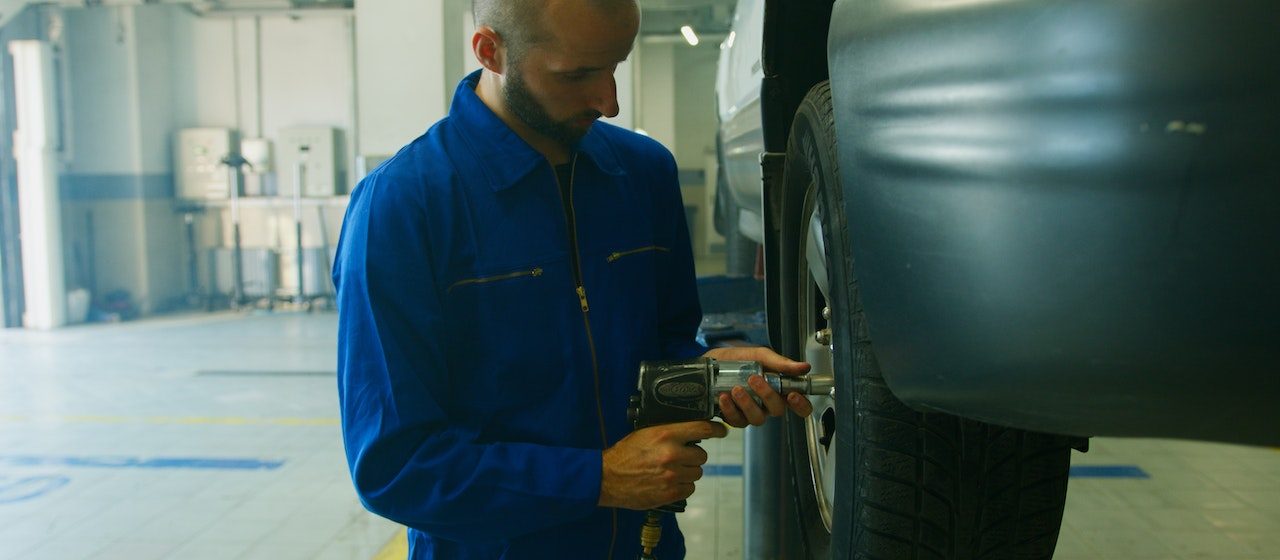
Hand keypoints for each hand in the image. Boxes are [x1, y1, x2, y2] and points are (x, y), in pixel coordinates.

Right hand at [599, 420, 727, 509]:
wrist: (607, 478)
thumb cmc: (625, 454)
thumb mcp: (645, 433)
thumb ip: (669, 432)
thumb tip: (691, 433)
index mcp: (666, 434)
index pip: (703, 429)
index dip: (717, 429)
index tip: (722, 431)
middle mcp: (672, 454)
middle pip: (702, 455)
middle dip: (694, 456)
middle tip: (681, 457)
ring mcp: (672, 475)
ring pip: (697, 473)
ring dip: (689, 472)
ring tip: (672, 471)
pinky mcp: (670, 492)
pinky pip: (690, 489)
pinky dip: (683, 486)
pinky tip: (670, 482)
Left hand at [704, 346, 813, 427]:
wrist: (708, 362)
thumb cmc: (736, 359)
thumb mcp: (758, 355)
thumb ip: (780, 363)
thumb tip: (804, 367)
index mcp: (778, 389)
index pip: (799, 405)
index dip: (801, 405)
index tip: (792, 395)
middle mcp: (767, 404)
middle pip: (778, 410)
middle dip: (767, 395)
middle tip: (754, 379)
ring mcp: (750, 412)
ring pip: (757, 419)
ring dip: (748, 404)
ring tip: (736, 389)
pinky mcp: (734, 418)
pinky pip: (737, 421)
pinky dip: (730, 410)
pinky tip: (724, 397)